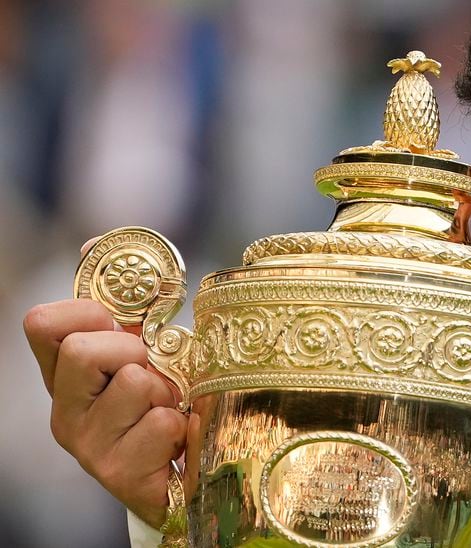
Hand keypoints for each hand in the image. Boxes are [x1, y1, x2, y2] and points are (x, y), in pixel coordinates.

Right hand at [23, 298, 187, 528]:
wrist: (180, 472)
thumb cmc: (159, 402)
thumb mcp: (141, 350)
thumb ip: (122, 307)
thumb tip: (93, 243)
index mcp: (64, 375)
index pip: (41, 324)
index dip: (85, 311)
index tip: (116, 325)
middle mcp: (65, 411)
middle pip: (82, 350)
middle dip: (132, 351)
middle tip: (151, 372)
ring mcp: (87, 446)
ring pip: (134, 383)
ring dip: (166, 391)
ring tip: (168, 408)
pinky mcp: (118, 474)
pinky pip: (162, 423)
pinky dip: (182, 424)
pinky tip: (176, 438)